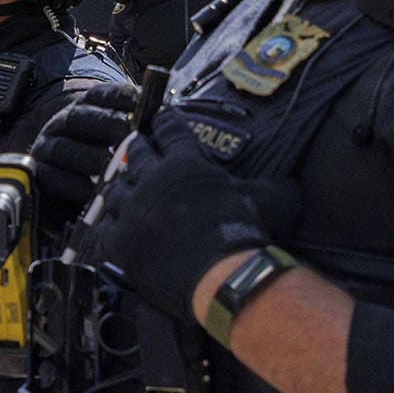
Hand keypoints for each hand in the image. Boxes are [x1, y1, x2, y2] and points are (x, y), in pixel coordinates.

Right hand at [29, 80, 140, 214]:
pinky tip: (91, 191)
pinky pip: (52, 177)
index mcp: (86, 109)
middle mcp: (63, 124)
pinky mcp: (39, 175)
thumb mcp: (119, 138)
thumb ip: (138, 125)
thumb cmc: (104, 160)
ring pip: (64, 148)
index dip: (119, 96)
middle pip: (79, 118)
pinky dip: (72, 184)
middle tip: (128, 133)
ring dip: (89, 157)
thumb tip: (167, 117)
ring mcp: (47, 149)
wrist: (68, 191)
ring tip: (110, 166)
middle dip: (105, 124)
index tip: (140, 101)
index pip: (101, 94)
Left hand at [75, 121, 299, 317]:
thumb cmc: (246, 231)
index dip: (165, 121)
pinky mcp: (118, 241)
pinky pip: (105, 228)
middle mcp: (151, 180)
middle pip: (136, 154)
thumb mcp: (271, 198)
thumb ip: (272, 183)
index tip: (160, 117)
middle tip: (140, 147)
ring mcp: (131, 210)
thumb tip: (288, 181)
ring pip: (116, 190)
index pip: (170, 129)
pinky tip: (114, 226)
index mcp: (185, 162)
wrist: (221, 275)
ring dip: (123, 188)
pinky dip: (111, 225)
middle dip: (139, 148)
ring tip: (126, 190)